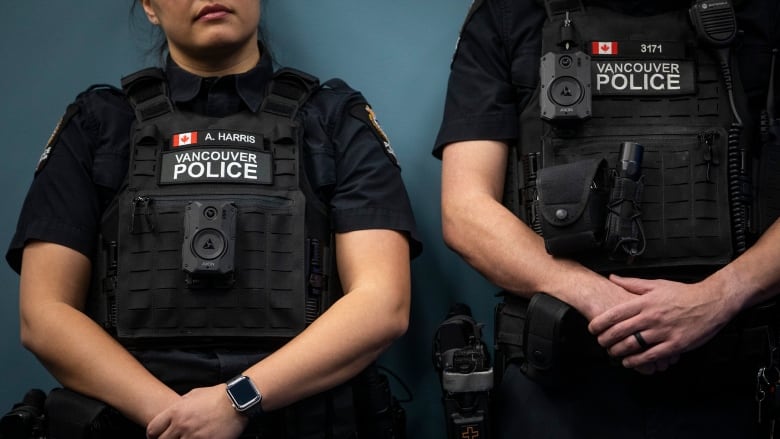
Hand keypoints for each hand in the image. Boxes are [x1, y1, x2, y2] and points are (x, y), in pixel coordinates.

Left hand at [146, 385, 247, 438]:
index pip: (153, 429)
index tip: (157, 437)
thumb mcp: (194, 394)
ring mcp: (194, 436)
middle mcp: (181, 425)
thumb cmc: (217, 395)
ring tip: (189, 437)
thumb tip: (175, 410)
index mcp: (176, 412)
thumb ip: (181, 404)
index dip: (153, 435)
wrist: (237, 400)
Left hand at [587, 274, 733, 372]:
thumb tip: (612, 278)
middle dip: (605, 339)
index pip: (615, 314)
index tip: (592, 328)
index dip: (600, 323)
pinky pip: (651, 356)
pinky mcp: (675, 345)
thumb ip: (632, 284)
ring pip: (634, 345)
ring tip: (612, 353)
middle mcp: (652, 317)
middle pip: (621, 331)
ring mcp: (664, 332)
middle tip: (600, 342)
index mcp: (645, 302)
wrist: (712, 302)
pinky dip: (637, 361)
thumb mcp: (656, 284)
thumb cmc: (683, 293)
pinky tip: (629, 362)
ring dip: (618, 351)